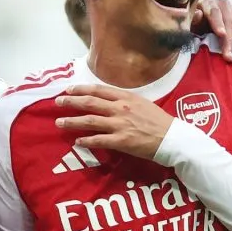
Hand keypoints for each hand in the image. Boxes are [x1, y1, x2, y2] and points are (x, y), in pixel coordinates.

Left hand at [55, 84, 173, 160]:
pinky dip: (86, 141)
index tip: (69, 89)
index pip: (99, 90)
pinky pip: (99, 140)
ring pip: (90, 121)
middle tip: (57, 102)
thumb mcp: (142, 103)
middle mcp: (121, 108)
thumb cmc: (160, 121)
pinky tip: (77, 142)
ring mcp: (120, 125)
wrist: (174, 138)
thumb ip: (124, 101)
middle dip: (71, 102)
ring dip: (72, 121)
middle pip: (90, 102)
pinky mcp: (121, 141)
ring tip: (59, 122)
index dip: (81, 89)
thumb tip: (108, 101)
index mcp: (126, 97)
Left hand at [191, 0, 231, 61]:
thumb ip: (193, 20)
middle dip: (229, 38)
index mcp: (208, 3)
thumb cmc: (193, 27)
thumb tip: (199, 14)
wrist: (199, 27)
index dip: (218, 22)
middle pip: (229, 19)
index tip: (220, 34)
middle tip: (229, 55)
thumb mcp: (189, 25)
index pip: (214, 11)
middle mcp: (224, 5)